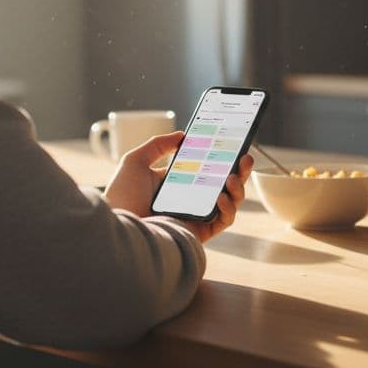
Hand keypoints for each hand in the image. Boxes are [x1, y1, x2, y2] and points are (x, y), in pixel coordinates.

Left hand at [102, 131, 254, 243]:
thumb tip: (182, 136)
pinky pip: (223, 220)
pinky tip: (222, 197)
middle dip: (238, 170)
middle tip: (245, 156)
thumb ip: (157, 144)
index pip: (203, 168)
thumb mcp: (135, 161)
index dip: (219, 157)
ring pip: (229, 202)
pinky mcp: (200, 231)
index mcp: (175, 182)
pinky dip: (228, 208)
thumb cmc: (122, 197)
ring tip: (234, 176)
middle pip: (222, 183)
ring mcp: (196, 215)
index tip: (229, 143)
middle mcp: (188, 198)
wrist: (122, 229)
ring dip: (238, 188)